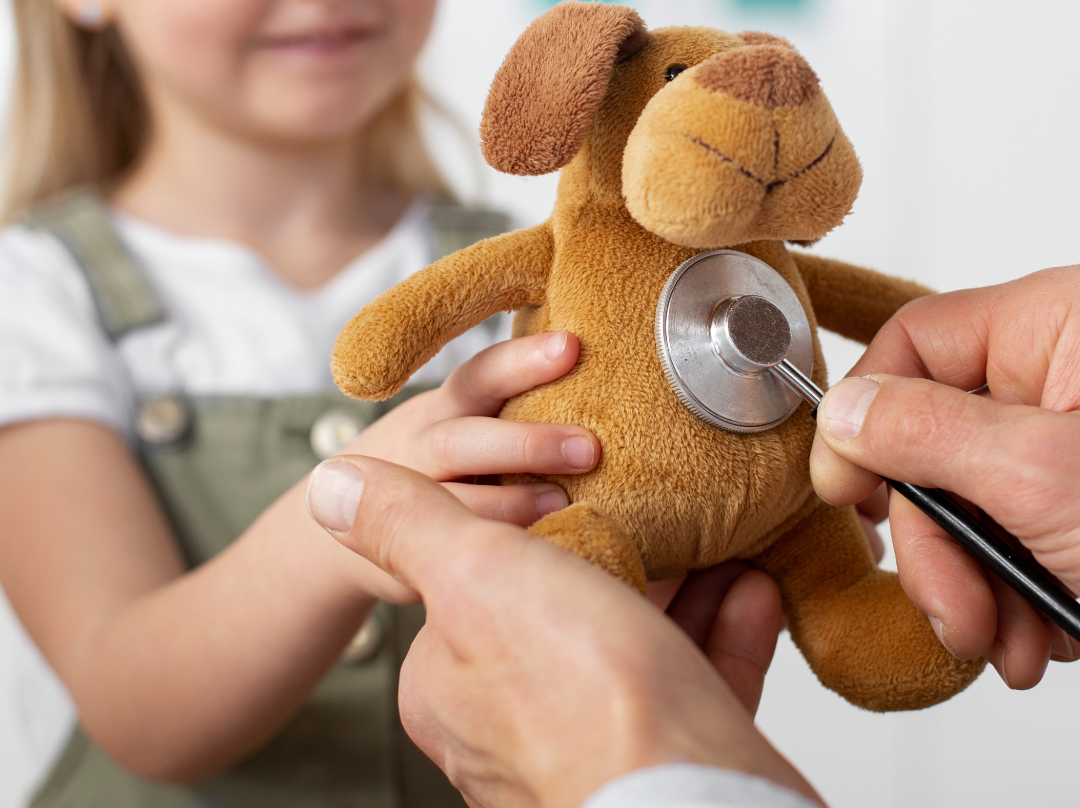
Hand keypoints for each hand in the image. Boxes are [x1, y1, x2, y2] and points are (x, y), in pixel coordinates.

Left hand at [306, 456, 820, 807]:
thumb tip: (332, 488)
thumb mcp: (478, 577)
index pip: (486, 577)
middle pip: (571, 604)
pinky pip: (698, 678)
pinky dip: (722, 626)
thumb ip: (408, 526)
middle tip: (661, 502)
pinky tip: (749, 587)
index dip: (536, 524)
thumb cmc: (584, 701)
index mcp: (455, 680)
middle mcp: (517, 721)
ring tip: (714, 532)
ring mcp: (596, 745)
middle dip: (622, 550)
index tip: (578, 482)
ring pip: (641, 640)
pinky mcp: (671, 758)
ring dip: (682, 582)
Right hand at [313, 332, 599, 601]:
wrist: (339, 515)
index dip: (524, 359)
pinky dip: (495, 551)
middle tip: (589, 447)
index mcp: (446, 408)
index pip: (481, 374)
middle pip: (465, 438)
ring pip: (455, 501)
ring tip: (566, 506)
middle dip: (527, 442)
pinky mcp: (406, 554)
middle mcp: (424, 446)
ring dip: (511, 505)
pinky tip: (544, 554)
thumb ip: (510, 404)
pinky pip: (449, 554)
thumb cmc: (437, 457)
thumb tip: (601, 371)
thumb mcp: (459, 417)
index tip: (572, 346)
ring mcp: (411, 500)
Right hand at [810, 268, 1079, 688]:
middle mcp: (1055, 379)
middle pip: (929, 439)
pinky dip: (1006, 596)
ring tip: (1003, 638)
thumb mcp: (1043, 476)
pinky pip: (1003, 538)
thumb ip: (923, 432)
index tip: (847, 492)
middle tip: (948, 604)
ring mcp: (1063, 448)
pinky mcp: (1073, 505)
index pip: (914, 343)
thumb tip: (840, 413)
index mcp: (1054, 327)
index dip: (864, 416)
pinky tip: (1034, 633)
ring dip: (967, 582)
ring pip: (962, 502)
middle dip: (934, 540)